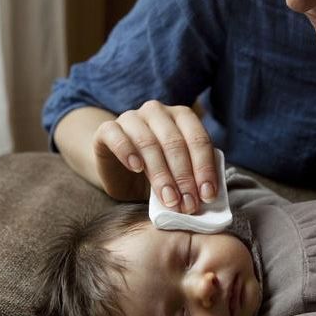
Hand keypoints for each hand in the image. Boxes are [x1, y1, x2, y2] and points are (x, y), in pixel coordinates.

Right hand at [93, 100, 217, 213]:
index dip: (204, 168)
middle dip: (184, 177)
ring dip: (161, 174)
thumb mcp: (179, 175)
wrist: (119, 171)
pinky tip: (137, 169)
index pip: (198, 139)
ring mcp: (131, 117)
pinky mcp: (107, 129)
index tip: (207, 196)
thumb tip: (208, 196)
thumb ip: (195, 178)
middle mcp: (157, 111)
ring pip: (148, 142)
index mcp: (182, 116)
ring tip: (168, 199)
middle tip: (188, 204)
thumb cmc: (156, 172)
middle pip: (175, 142)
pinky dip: (127, 151)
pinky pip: (116, 135)